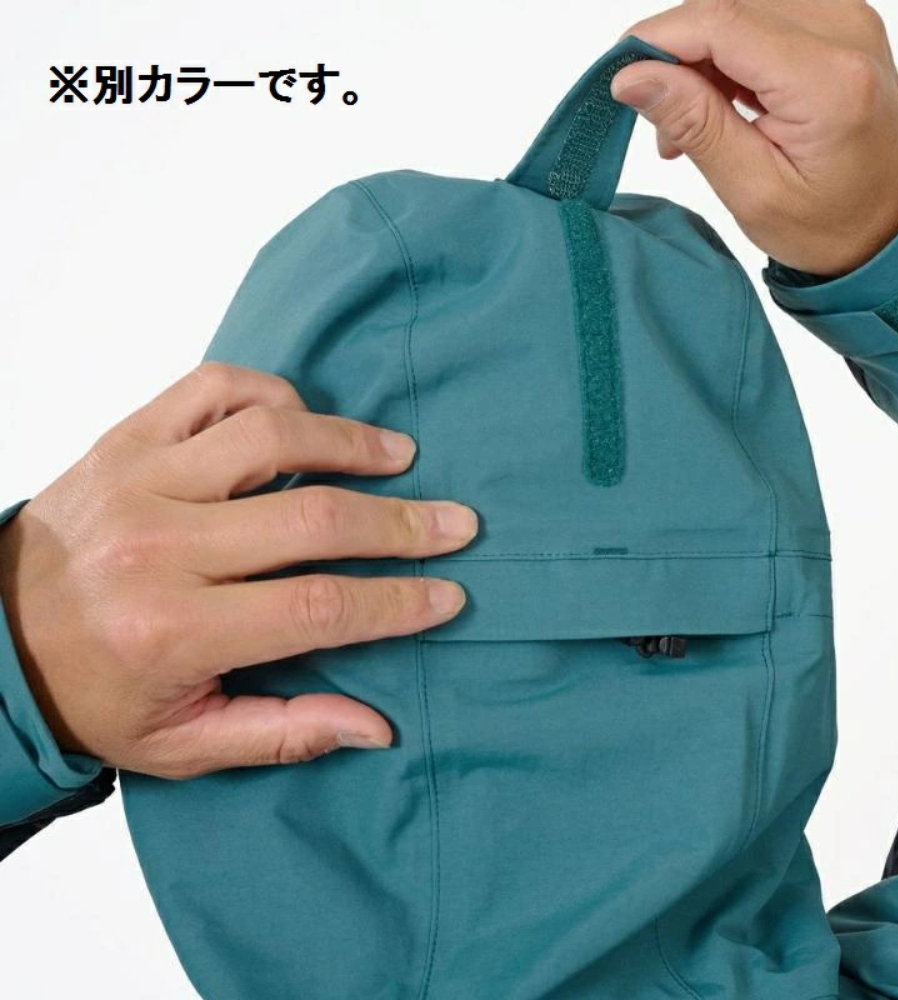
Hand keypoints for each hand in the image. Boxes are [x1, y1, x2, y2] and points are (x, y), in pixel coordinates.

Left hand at [0, 363, 477, 777]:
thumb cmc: (93, 692)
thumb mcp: (180, 743)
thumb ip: (282, 733)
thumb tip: (376, 725)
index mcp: (173, 631)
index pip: (316, 609)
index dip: (395, 602)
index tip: (447, 594)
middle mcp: (158, 547)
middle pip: (310, 521)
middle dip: (400, 524)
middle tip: (454, 523)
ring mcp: (140, 480)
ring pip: (269, 438)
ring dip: (349, 443)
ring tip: (399, 457)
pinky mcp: (125, 439)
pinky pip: (210, 390)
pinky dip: (270, 394)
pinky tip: (305, 418)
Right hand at [612, 0, 897, 276]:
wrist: (896, 225)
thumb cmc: (831, 225)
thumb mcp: (753, 191)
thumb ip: (695, 125)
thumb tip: (632, 75)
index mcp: (827, 81)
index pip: (721, 22)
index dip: (657, 41)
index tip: (618, 80)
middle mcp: (845, 30)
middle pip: (727, 7)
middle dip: (676, 55)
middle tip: (661, 123)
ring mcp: (847, 18)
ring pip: (739, 8)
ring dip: (699, 58)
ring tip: (691, 125)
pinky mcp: (840, 22)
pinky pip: (762, 16)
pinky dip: (726, 56)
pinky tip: (720, 105)